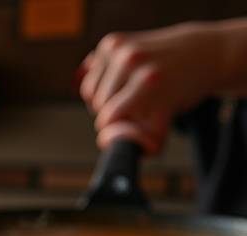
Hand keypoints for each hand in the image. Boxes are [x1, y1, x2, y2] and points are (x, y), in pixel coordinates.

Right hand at [79, 23, 221, 153]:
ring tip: (127, 95)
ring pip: (89, 90)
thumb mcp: (166, 120)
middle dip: (110, 112)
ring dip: (103, 98)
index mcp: (148, 81)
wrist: (201, 52)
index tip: (131, 129)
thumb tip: (105, 138)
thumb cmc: (181, 90)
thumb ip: (136, 139)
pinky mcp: (112, 41)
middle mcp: (133, 60)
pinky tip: (122, 78)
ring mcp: (121, 48)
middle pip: (98, 105)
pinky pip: (89, 73)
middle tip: (133, 109)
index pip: (108, 120)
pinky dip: (101, 80)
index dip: (115, 131)